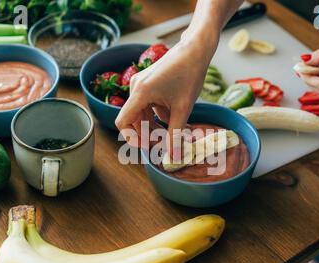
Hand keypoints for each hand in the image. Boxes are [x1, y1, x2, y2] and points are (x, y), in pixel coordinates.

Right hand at [115, 38, 214, 158]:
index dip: (131, 138)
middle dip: (147, 134)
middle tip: (164, 145)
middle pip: (133, 119)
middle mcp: (136, 87)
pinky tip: (176, 120)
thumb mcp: (183, 108)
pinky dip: (158, 115)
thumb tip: (173, 156)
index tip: (146, 146)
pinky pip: (148, 104)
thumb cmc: (189, 75)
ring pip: (142, 113)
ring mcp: (141, 84)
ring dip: (154, 126)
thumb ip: (175, 134)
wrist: (195, 50)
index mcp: (140, 93)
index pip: (123, 122)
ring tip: (173, 135)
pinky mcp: (148, 83)